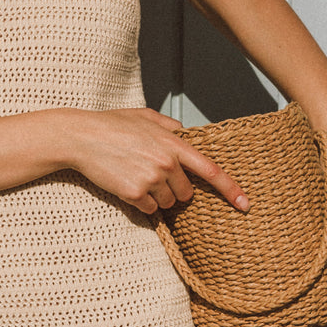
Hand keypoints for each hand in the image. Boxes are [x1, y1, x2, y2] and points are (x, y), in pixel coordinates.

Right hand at [59, 107, 247, 213]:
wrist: (81, 137)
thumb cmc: (112, 125)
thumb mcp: (146, 117)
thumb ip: (170, 127)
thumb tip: (187, 134)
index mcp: (174, 144)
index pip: (211, 170)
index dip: (231, 189)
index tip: (245, 204)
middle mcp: (166, 163)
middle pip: (186, 194)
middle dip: (174, 189)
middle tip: (151, 175)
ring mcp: (151, 179)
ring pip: (168, 204)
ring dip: (156, 197)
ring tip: (136, 176)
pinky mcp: (134, 193)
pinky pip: (149, 210)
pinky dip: (141, 204)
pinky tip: (126, 186)